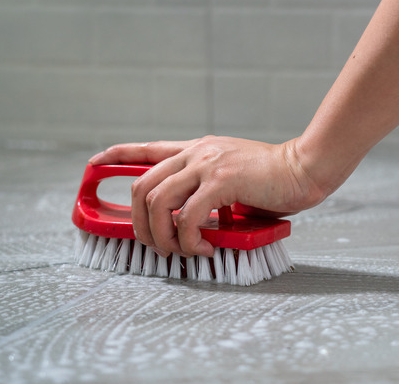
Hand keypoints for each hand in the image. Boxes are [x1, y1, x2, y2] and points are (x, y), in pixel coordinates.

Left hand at [89, 137, 324, 257]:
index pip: (146, 148)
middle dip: (138, 224)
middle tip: (158, 246)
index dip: (115, 155)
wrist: (304, 168)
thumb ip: (208, 189)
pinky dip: (190, 239)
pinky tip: (206, 247)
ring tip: (183, 251)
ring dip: (162, 236)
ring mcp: (207, 164)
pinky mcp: (222, 180)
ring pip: (157, 202)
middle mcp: (196, 153)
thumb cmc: (273, 178)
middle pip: (141, 186)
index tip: (94, 164)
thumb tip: (189, 220)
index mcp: (197, 149)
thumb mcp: (232, 175)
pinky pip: (189, 216)